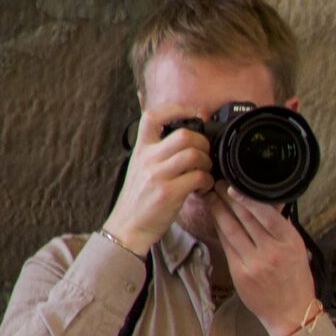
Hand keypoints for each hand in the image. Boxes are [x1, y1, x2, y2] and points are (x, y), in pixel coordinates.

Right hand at [104, 106, 216, 252]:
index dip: (175, 109)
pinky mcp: (168, 193)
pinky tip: (203, 187)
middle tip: (205, 156)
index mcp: (141, 150)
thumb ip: (156, 152)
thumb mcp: (141, 167)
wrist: (128, 226)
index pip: (152, 117)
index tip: (193, 113)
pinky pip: (198, 177)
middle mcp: (147, 159)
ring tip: (204, 172)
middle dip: (203, 143)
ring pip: (194, 155)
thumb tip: (180, 136)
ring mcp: (157, 176)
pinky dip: (207, 181)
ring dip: (207, 163)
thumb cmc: (139, 198)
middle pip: (184, 135)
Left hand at [205, 187, 318, 335]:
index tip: (234, 187)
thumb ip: (282, 228)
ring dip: (219, 212)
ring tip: (211, 199)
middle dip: (229, 200)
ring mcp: (254, 263)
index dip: (247, 199)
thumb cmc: (296, 280)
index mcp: (291, 242)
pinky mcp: (240, 273)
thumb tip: (270, 203)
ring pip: (232, 230)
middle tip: (218, 186)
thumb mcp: (299, 251)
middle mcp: (272, 251)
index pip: (267, 214)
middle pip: (245, 219)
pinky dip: (220, 230)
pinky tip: (216, 220)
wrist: (291, 312)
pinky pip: (227, 246)